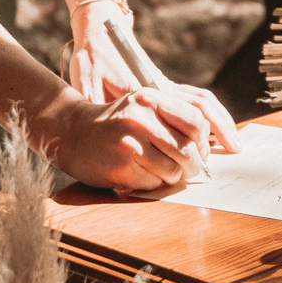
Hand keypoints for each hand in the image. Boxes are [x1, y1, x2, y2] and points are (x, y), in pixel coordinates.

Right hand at [38, 88, 197, 194]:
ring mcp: (129, 142)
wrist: (73, 132)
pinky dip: (152, 183)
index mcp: (151, 98)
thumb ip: (173, 117)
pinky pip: (153, 183)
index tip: (199, 150)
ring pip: (173, 170)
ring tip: (161, 171)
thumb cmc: (116, 122)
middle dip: (193, 165)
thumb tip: (208, 146)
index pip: (196, 121)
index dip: (203, 141)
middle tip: (187, 169)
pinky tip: (140, 174)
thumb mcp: (143, 106)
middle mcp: (141, 118)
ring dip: (171, 176)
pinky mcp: (120, 166)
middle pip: (188, 150)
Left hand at [62, 0, 240, 171]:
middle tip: (233, 148)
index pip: (180, 111)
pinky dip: (210, 113)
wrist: (99, 33)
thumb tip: (110, 129)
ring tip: (233, 142)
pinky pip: (196, 98)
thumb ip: (98, 103)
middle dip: (220, 126)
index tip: (204, 154)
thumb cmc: (91, 59)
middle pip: (200, 104)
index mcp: (147, 87)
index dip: (196, 134)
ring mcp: (166, 84)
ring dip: (220, 119)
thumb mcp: (88, 81)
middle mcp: (162, 85)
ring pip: (202, 100)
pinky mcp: (165, 84)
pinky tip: (215, 129)